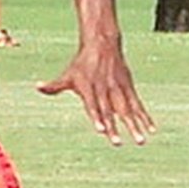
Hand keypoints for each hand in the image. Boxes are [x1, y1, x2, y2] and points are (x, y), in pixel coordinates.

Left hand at [36, 41, 154, 146]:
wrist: (102, 44)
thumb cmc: (81, 63)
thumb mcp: (67, 74)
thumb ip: (54, 85)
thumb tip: (37, 86)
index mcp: (89, 88)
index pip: (93, 105)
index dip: (97, 118)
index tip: (101, 130)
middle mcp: (105, 90)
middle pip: (110, 112)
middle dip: (114, 127)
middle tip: (117, 143)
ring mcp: (118, 89)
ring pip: (127, 110)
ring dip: (134, 126)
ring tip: (141, 141)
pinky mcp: (129, 87)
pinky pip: (138, 105)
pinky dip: (145, 117)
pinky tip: (151, 129)